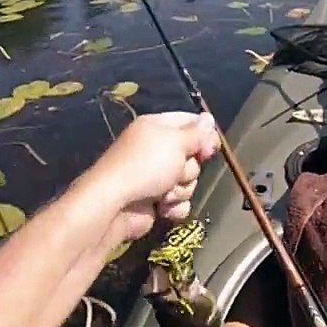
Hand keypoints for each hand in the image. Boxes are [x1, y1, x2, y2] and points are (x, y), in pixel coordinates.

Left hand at [88, 111, 219, 241]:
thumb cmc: (146, 166)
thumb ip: (197, 133)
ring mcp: (156, 176)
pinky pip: (180, 202)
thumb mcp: (176, 141)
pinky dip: (174, 206)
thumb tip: (209, 119)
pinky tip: (162, 207)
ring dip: (181, 189)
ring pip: (189, 181)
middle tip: (176, 171)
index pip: (191, 123)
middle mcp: (156, 150)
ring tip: (164, 193)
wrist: (116, 204)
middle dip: (189, 168)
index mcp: (158, 127)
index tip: (211, 147)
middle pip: (193, 156)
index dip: (205, 135)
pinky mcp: (156, 200)